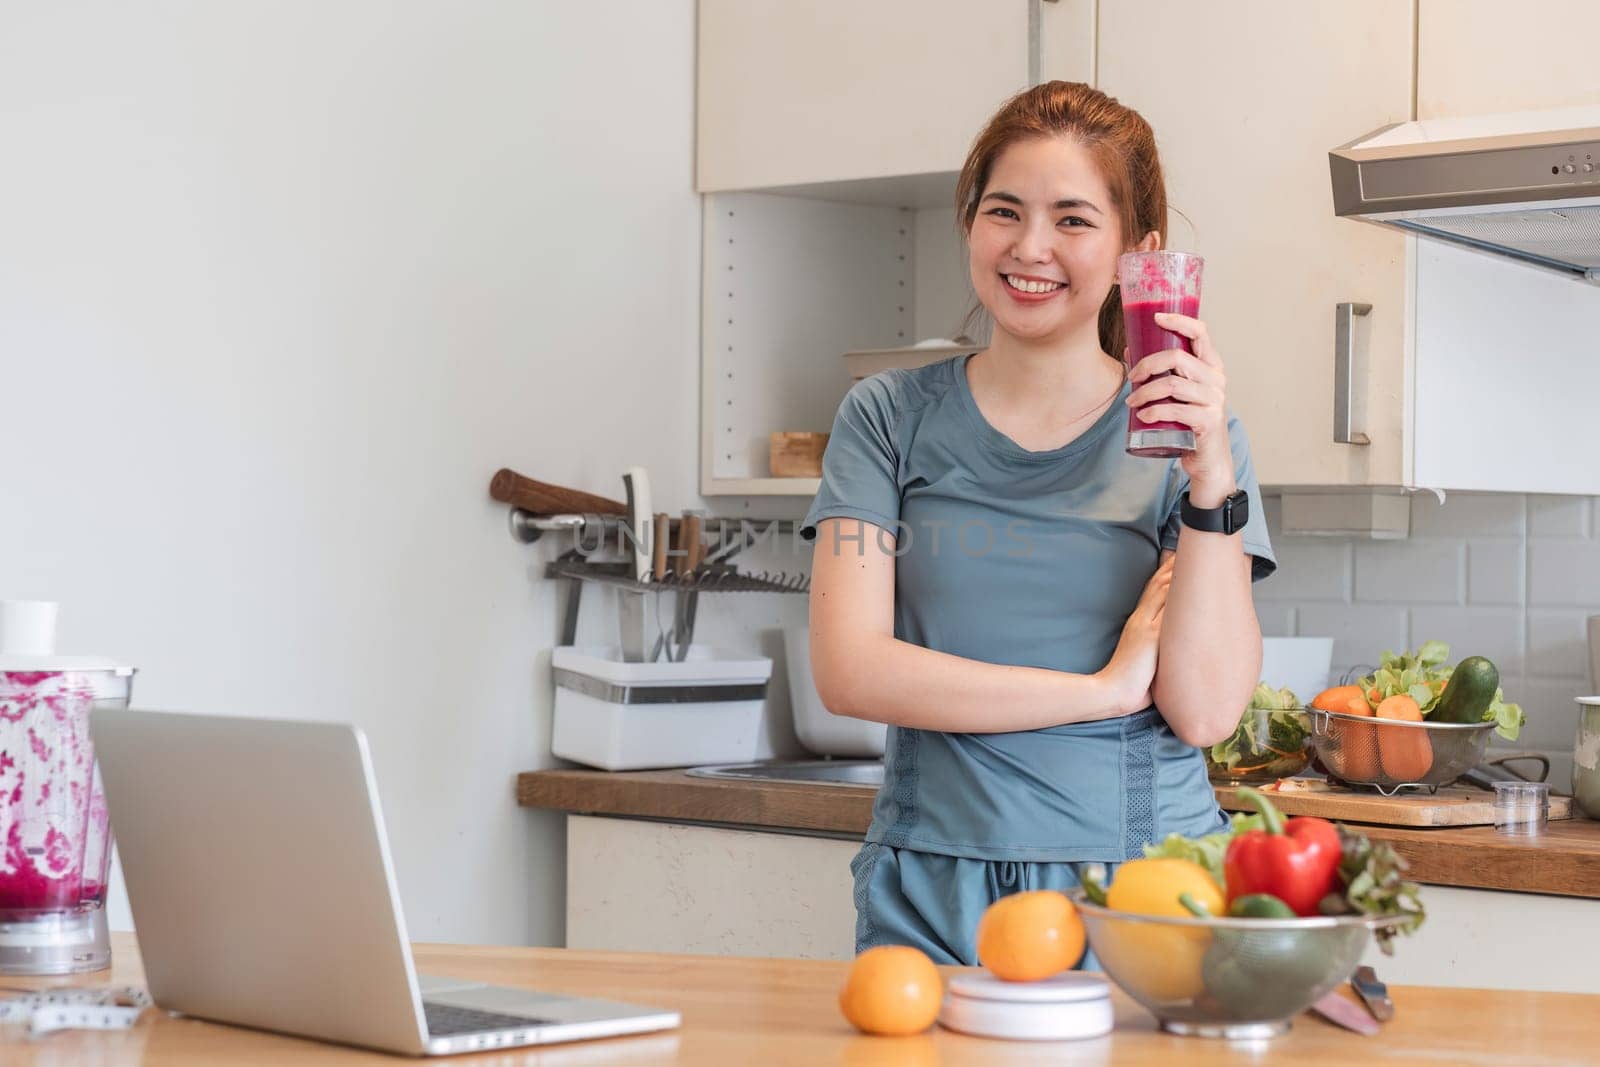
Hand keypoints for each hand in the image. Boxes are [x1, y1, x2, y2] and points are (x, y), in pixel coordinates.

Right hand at [1098, 555, 1174, 714]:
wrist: (1112, 692)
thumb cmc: (1129, 683)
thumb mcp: (1141, 658)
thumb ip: (1153, 647)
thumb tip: (1166, 645)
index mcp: (1139, 625)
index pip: (1152, 592)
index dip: (1164, 574)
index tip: (1176, 560)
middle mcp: (1142, 620)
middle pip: (1158, 585)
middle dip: (1172, 566)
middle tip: (1188, 548)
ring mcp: (1147, 626)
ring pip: (1162, 591)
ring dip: (1176, 572)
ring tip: (1192, 555)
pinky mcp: (1152, 636)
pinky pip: (1167, 608)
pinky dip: (1177, 592)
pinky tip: (1189, 580)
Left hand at [1125, 313, 1236, 505]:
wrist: (1207, 458)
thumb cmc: (1189, 420)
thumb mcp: (1177, 393)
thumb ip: (1159, 371)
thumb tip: (1129, 347)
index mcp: (1210, 365)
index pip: (1201, 332)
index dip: (1179, 321)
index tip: (1156, 317)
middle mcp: (1216, 379)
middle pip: (1178, 357)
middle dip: (1147, 364)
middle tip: (1131, 378)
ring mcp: (1214, 400)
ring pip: (1173, 384)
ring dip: (1145, 392)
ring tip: (1131, 401)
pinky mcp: (1208, 421)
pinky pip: (1177, 410)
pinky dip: (1155, 411)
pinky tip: (1143, 416)